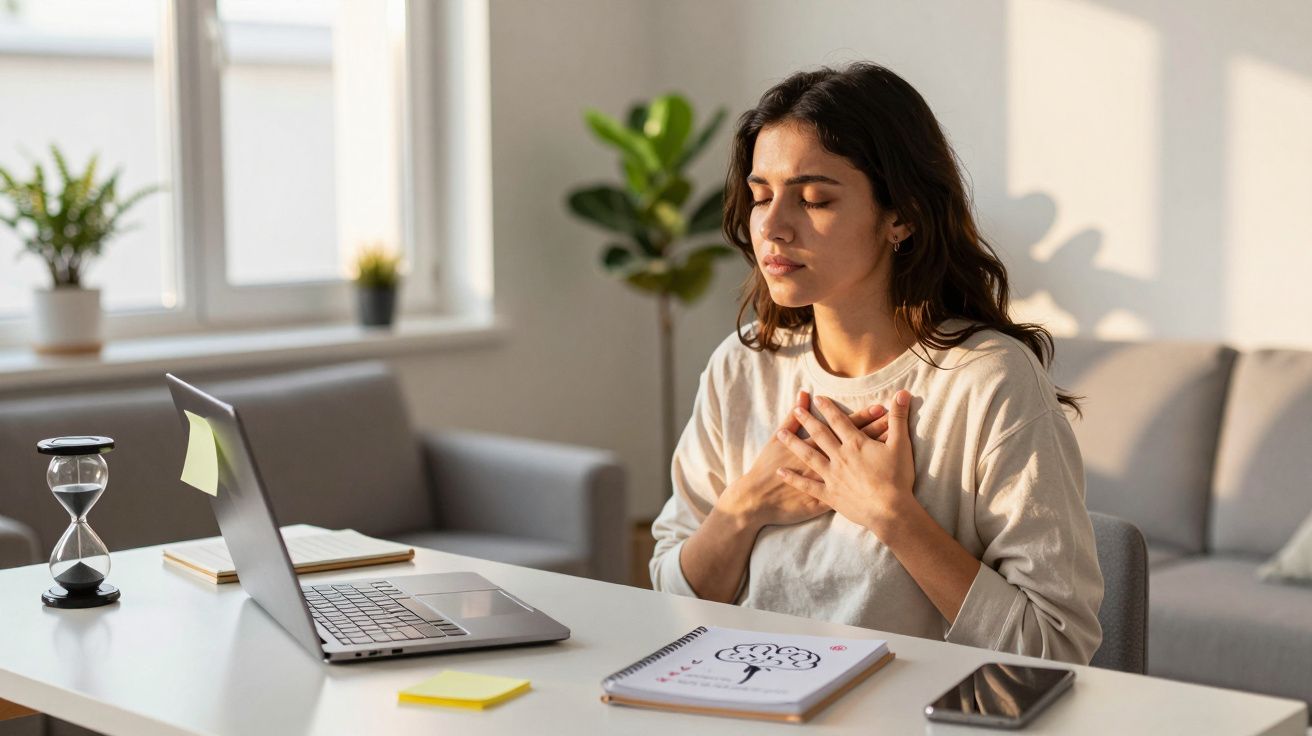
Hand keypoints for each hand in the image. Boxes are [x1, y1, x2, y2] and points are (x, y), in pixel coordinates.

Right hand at [719, 390, 890, 529]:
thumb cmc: (767, 468)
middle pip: (856, 443)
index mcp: (816, 445)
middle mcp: (826, 461)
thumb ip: (792, 418)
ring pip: (859, 466)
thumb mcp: (776, 440)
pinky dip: (868, 484)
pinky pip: (854, 489)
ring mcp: (829, 481)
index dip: (862, 417)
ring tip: (894, 444)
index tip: (881, 407)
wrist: (758, 499)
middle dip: (875, 431)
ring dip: (876, 454)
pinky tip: (884, 482)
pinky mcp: (828, 500)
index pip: (844, 427)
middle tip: (895, 421)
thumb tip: (803, 395)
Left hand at [774, 391, 917, 535]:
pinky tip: (781, 472)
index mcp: (856, 444)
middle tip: (795, 410)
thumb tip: (903, 393)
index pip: (839, 421)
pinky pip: (807, 486)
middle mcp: (840, 457)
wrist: (890, 511)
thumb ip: (899, 417)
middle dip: (807, 421)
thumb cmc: (897, 478)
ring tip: (780, 434)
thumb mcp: (901, 444)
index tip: (818, 398)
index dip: (829, 408)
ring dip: (794, 444)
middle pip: (820, 435)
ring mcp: (832, 476)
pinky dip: (793, 479)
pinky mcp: (829, 495)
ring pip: (809, 456)